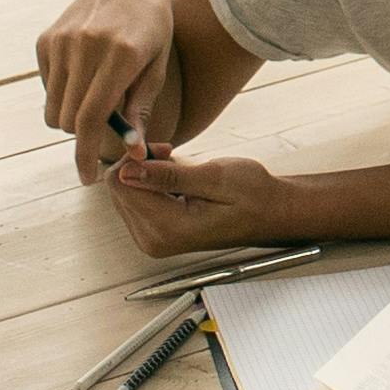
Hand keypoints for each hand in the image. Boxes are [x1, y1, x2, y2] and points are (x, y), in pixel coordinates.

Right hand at [36, 0, 178, 178]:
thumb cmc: (153, 30)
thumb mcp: (158, 67)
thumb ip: (140, 108)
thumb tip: (132, 152)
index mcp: (121, 55)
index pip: (93, 118)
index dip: (87, 153)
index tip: (87, 177)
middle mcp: (86, 46)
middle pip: (69, 120)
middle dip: (84, 136)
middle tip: (104, 129)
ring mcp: (62, 41)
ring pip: (54, 109)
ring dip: (72, 117)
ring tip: (97, 97)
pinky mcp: (46, 39)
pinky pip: (46, 88)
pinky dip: (63, 93)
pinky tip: (84, 74)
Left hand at [104, 148, 312, 254]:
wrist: (271, 214)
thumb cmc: (252, 195)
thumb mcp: (214, 177)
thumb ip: (167, 176)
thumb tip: (127, 171)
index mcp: (167, 228)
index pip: (120, 184)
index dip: (137, 157)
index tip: (166, 148)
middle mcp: (154, 241)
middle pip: (118, 190)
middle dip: (140, 165)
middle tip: (174, 155)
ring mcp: (154, 241)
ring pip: (125, 194)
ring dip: (146, 174)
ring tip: (181, 170)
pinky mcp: (156, 236)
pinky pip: (137, 202)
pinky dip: (152, 185)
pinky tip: (178, 183)